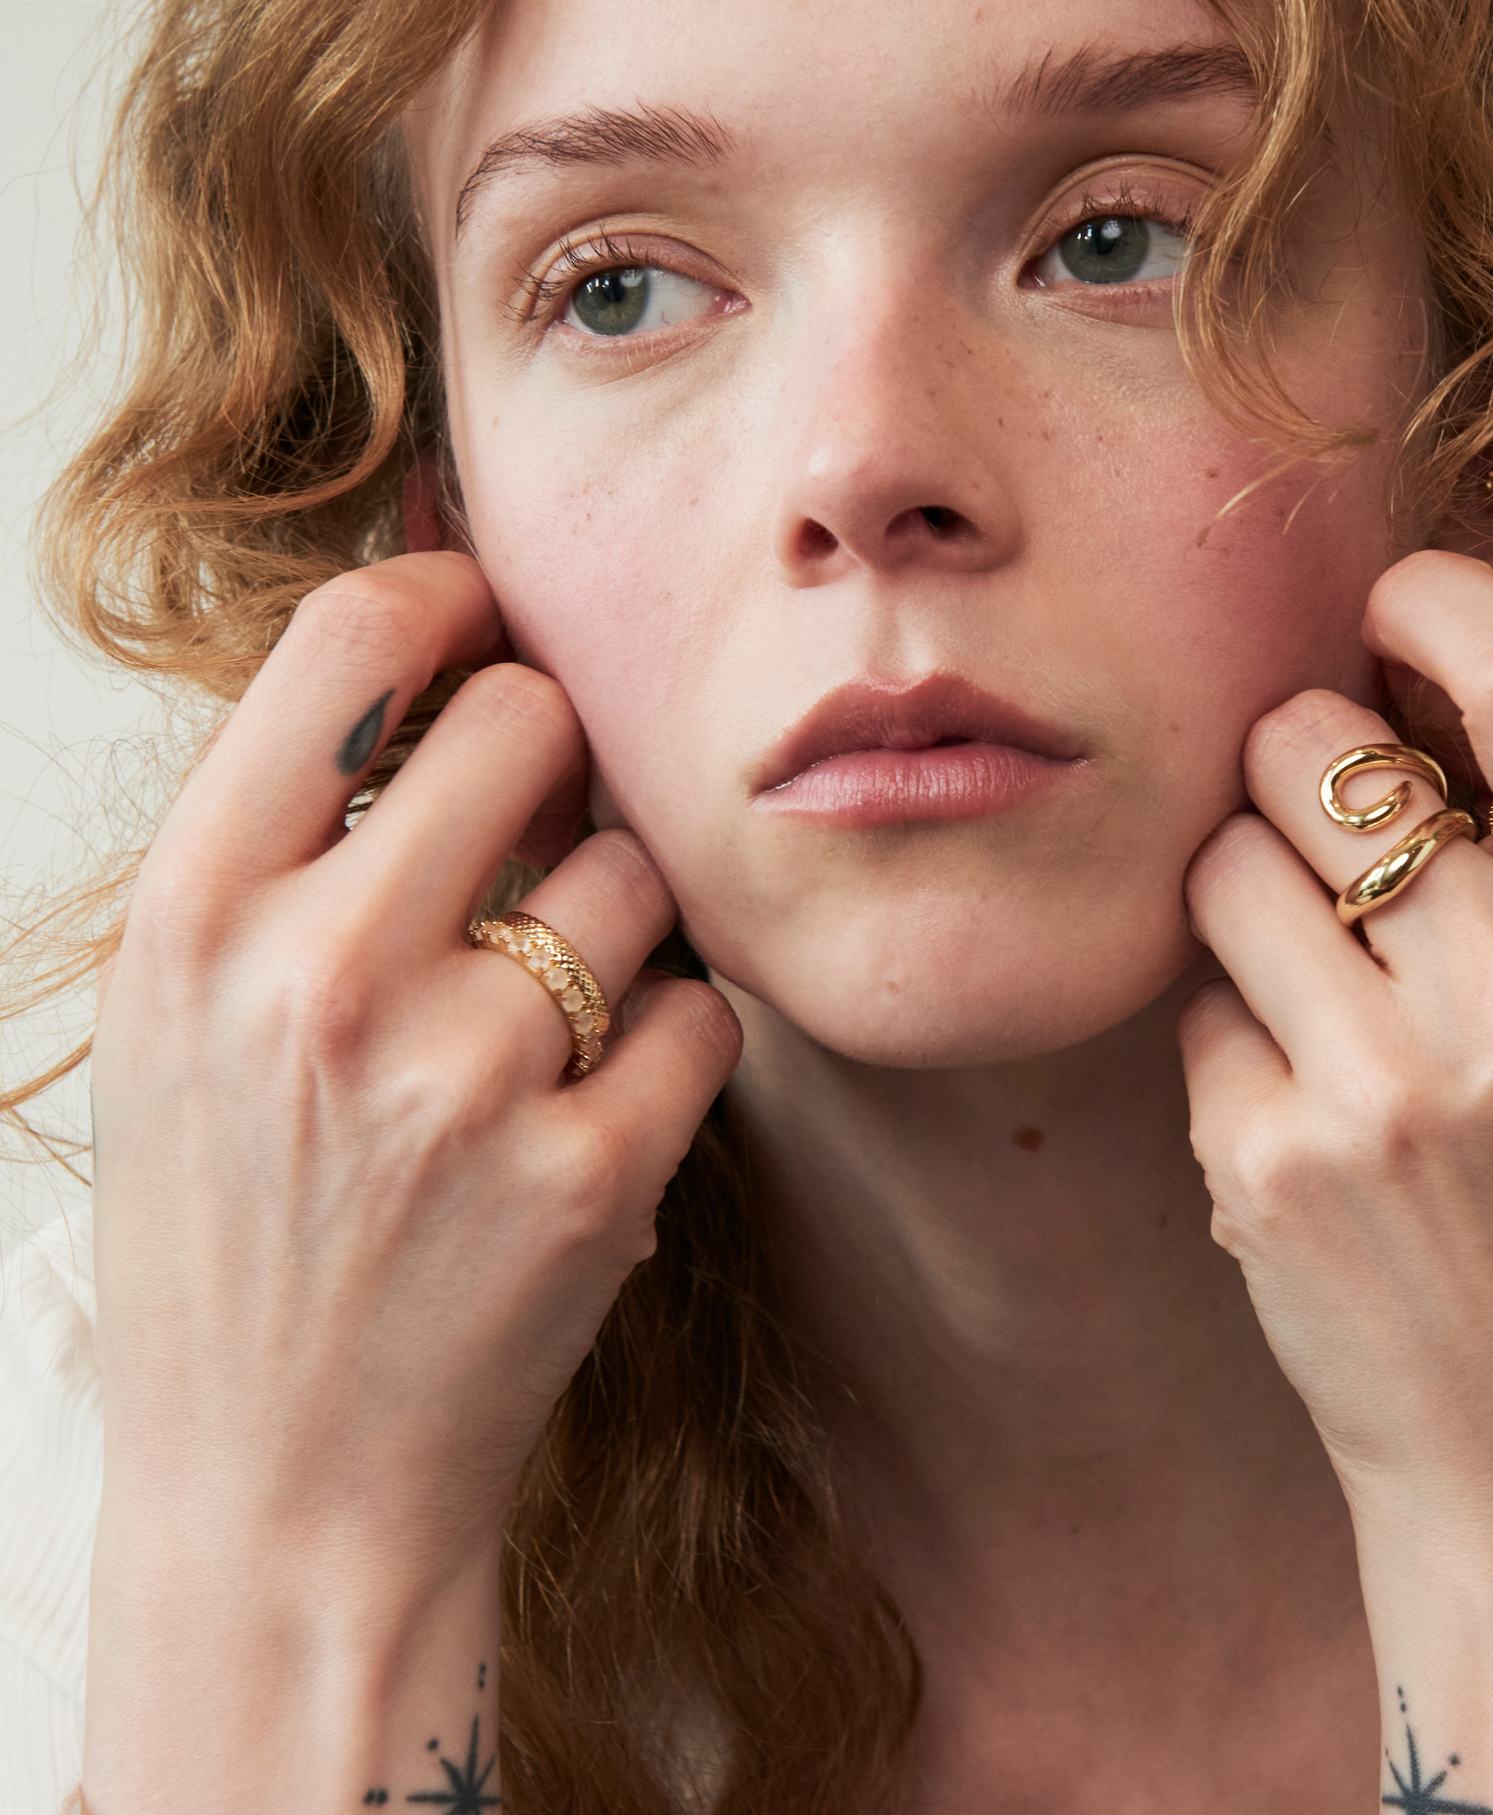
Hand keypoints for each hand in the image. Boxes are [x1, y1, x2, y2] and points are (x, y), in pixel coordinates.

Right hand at [85, 552, 740, 1811]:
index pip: (353, 640)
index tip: (490, 625)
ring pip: (638, 873)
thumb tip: (430, 616)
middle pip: (533, 719)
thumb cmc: (235, 1230)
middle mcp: (321, 980)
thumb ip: (292, 828)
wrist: (282, 1493)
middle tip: (534, 837)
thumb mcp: (188, 1016)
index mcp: (194, 919)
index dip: (450, 601)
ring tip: (540, 1027)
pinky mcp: (590, 1174)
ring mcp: (465, 1080)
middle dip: (555, 759)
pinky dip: (666, 1048)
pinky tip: (590, 1115)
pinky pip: (701, 1011)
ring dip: (616, 926)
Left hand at [1179, 550, 1492, 1808]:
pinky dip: (1230, 1046)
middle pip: (1309, 752)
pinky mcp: (1274, 1159)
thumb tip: (1401, 689)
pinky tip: (1303, 1128)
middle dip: (1295, 785)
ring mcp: (1390, 1084)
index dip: (1444, 603)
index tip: (1388, 602)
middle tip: (1336, 873)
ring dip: (1245, 910)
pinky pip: (1193, 1010)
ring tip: (1324, 1010)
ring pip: (1221, 866)